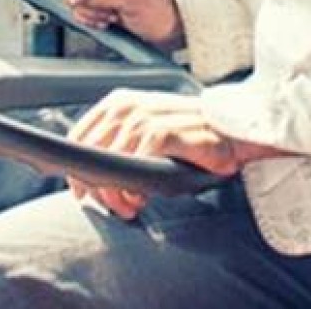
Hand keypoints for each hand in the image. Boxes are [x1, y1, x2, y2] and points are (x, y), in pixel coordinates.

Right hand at [63, 0, 184, 49]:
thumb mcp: (135, 0)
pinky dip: (90, 20)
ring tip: (110, 17)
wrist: (166, 29)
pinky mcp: (96, 5)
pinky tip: (106, 21)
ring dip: (90, 13)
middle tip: (103, 11)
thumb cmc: (160, 10)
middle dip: (86, 0)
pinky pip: (80, 12)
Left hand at [66, 89, 280, 219]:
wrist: (233, 131)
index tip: (83, 192)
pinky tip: (142, 199)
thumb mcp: (146, 134)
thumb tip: (91, 178)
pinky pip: (133, 169)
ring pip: (109, 165)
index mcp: (117, 103)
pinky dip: (134, 189)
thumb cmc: (189, 137)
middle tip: (114, 206)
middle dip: (97, 188)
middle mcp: (125, 107)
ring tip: (129, 206)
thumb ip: (118, 146)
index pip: (78, 137)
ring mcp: (142, 118)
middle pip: (89, 155)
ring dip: (115, 194)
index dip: (77, 171)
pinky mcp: (161, 132)